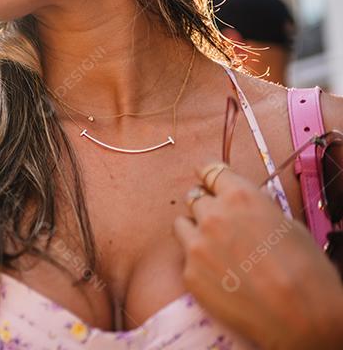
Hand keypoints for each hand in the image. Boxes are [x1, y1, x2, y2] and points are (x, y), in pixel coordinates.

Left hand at [173, 162, 342, 348]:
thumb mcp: (289, 226)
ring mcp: (197, 244)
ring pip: (182, 223)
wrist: (301, 318)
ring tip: (216, 248)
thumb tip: (247, 207)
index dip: (210, 176)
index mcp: (241, 197)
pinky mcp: (189, 272)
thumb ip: (258, 210)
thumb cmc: (306, 272)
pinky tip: (219, 275)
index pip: (211, 170)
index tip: (208, 180)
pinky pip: (185, 256)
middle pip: (195, 197)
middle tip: (220, 223)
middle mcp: (213, 215)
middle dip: (206, 206)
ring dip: (194, 230)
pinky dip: (197, 261)